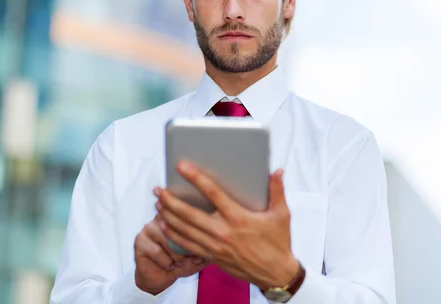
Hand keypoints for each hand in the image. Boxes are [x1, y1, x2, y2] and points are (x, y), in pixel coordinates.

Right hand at [134, 215, 207, 294]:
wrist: (160, 277)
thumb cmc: (180, 262)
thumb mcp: (199, 253)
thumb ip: (207, 244)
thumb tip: (216, 238)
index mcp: (177, 214)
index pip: (188, 213)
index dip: (197, 232)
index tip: (201, 247)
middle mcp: (161, 216)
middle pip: (179, 226)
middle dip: (188, 247)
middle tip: (191, 257)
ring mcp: (149, 227)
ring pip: (168, 239)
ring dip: (177, 256)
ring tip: (178, 262)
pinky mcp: (140, 241)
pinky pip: (158, 251)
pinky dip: (167, 262)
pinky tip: (168, 265)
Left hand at [154, 161, 299, 290]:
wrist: (275, 274)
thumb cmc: (278, 243)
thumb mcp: (281, 215)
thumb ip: (277, 190)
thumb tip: (277, 171)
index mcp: (238, 217)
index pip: (212, 192)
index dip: (195, 178)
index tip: (182, 167)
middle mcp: (223, 231)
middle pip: (189, 213)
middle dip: (171, 200)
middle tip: (159, 189)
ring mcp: (215, 246)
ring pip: (185, 230)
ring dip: (168, 215)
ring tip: (158, 203)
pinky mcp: (212, 256)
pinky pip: (188, 245)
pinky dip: (174, 235)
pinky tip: (165, 226)